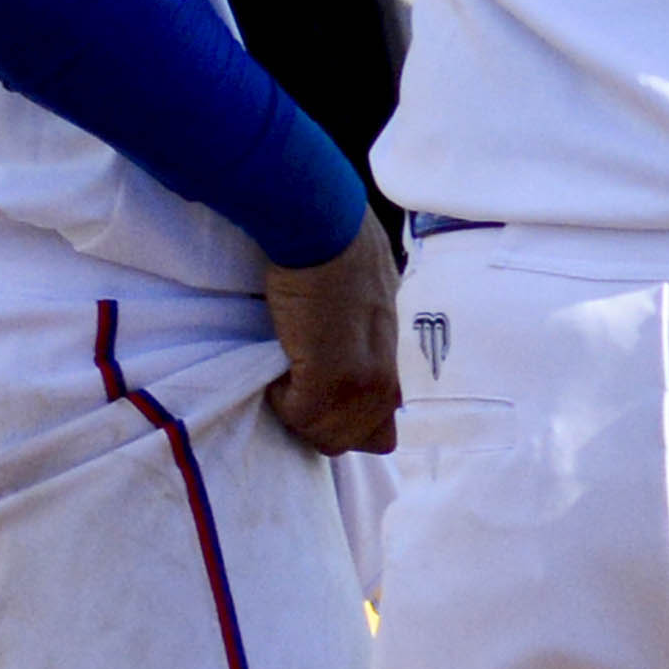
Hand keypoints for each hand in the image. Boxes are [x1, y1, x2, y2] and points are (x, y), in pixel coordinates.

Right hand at [264, 208, 402, 455]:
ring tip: (286, 376)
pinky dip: (279, 398)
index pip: (383, 430)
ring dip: (298, 413)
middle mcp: (382, 375)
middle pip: (353, 440)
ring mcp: (360, 380)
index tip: (318, 400)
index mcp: (390, 356)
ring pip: (326, 435)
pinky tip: (278, 368)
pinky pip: (299, 415)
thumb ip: (365, 335)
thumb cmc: (337, 250)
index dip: (347, 424)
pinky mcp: (330, 377)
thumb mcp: (368, 297)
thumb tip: (346, 351)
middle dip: (320, 424)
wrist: (324, 228)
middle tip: (296, 390)